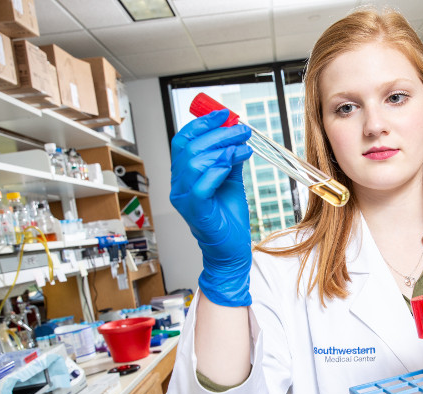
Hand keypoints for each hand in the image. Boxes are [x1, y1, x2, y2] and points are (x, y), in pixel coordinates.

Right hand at [170, 110, 253, 305]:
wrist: (232, 251)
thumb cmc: (228, 220)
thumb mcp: (230, 181)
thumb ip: (228, 159)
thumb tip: (235, 134)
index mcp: (184, 176)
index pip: (184, 141)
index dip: (202, 124)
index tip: (225, 114)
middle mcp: (179, 186)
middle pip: (190, 148)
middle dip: (218, 133)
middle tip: (242, 129)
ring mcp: (184, 200)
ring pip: (195, 162)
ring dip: (222, 148)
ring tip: (244, 146)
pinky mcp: (196, 212)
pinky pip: (201, 185)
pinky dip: (218, 169)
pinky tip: (234, 162)